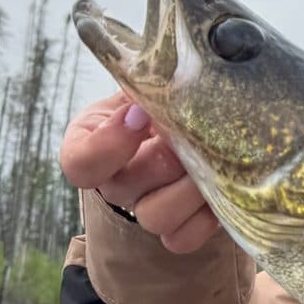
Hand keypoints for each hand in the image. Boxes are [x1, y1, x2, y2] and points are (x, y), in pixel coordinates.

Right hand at [59, 91, 221, 252]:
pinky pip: (184, 239)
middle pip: (126, 187)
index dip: (109, 144)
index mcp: (89, 144)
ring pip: (156, 218)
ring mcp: (142, 210)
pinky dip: (207, 217)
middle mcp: (113, 183)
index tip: (140, 112)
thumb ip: (148, 79)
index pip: (80, 162)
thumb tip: (170, 64)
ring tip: (214, 161)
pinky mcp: (174, 231)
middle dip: (164, 159)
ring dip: (189, 189)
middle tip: (191, 136)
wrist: (184, 131)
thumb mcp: (144, 86)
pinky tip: (223, 187)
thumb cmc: (159, 104)